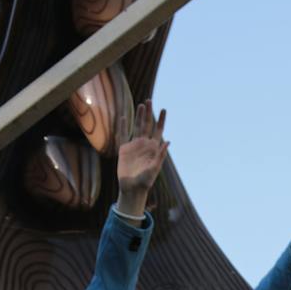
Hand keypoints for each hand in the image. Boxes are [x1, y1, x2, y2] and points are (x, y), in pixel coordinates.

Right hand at [115, 100, 168, 216]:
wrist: (132, 188)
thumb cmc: (145, 181)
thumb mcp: (154, 169)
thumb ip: (160, 156)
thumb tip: (168, 142)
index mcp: (154, 148)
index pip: (158, 130)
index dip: (161, 120)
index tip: (164, 109)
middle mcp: (144, 144)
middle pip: (147, 125)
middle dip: (149, 113)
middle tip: (149, 101)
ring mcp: (134, 146)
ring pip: (136, 127)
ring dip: (138, 116)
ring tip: (141, 105)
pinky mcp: (124, 150)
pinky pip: (122, 135)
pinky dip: (123, 127)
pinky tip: (124, 118)